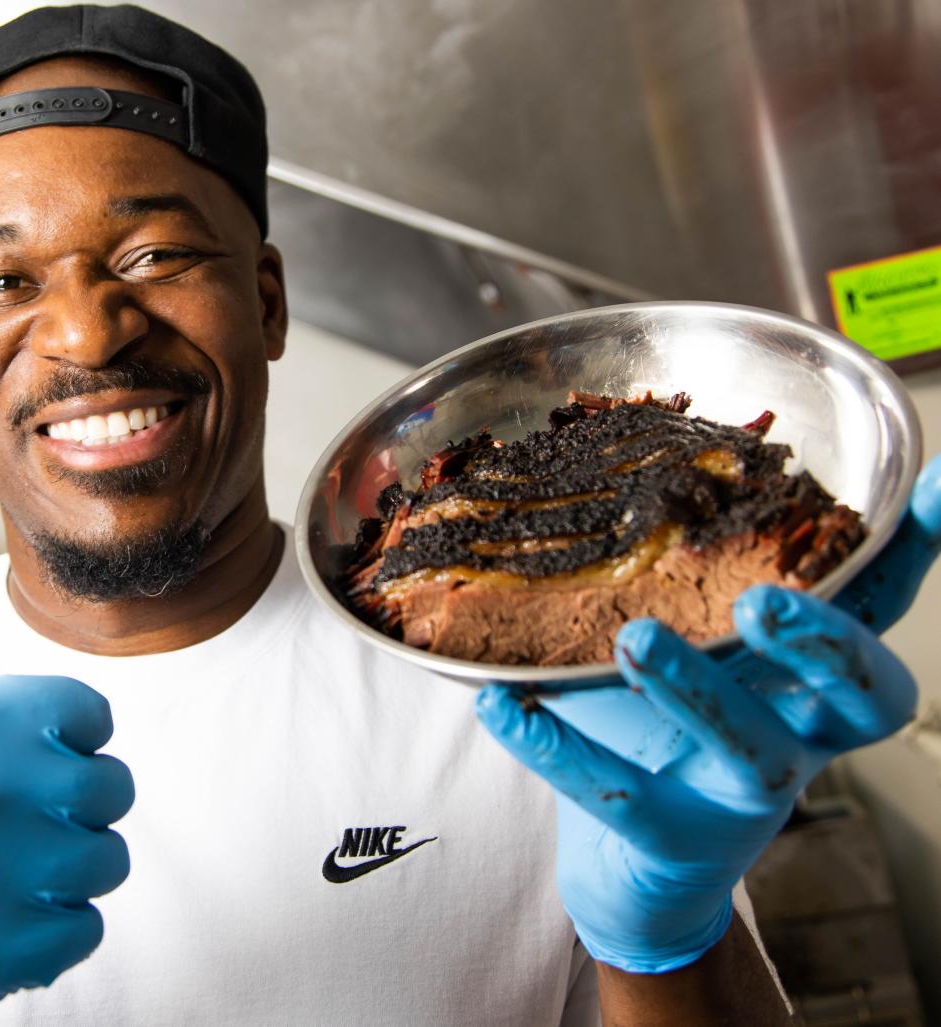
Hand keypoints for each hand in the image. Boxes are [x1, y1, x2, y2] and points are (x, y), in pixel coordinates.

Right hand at [0, 478, 132, 1012]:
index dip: (67, 733)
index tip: (21, 749)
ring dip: (68, 864)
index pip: (97, 715)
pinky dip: (53, 929)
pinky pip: (84, 933)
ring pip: (107, 862)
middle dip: (78, 800)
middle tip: (18, 810)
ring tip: (6, 858)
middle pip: (115, 790)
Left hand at [476, 454, 940, 972]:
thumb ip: (686, 580)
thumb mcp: (689, 646)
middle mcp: (798, 734)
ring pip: (750, 748)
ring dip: (696, 692)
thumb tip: (642, 463)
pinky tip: (502, 703)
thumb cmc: (664, 728)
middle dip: (824, 643)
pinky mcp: (671, 839)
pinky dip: (555, 746)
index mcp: (808, 677)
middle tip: (760, 600)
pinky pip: (615, 794)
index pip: (878, 609)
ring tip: (635, 640)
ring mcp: (741, 796)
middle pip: (858, 694)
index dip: (915, 551)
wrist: (633, 860)